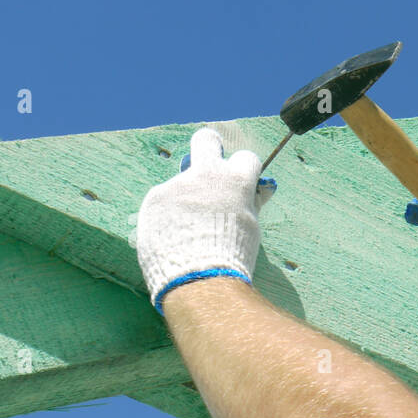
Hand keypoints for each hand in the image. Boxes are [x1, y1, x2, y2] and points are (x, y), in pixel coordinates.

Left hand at [137, 127, 277, 314]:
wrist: (199, 278)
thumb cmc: (232, 256)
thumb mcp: (249, 227)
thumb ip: (250, 203)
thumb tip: (262, 189)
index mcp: (235, 181)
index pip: (245, 157)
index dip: (244, 169)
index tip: (241, 180)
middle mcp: (204, 175)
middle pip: (205, 140)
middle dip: (210, 145)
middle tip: (209, 160)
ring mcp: (176, 185)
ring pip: (183, 185)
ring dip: (187, 200)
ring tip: (190, 234)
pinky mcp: (155, 199)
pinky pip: (165, 203)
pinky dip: (170, 216)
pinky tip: (174, 238)